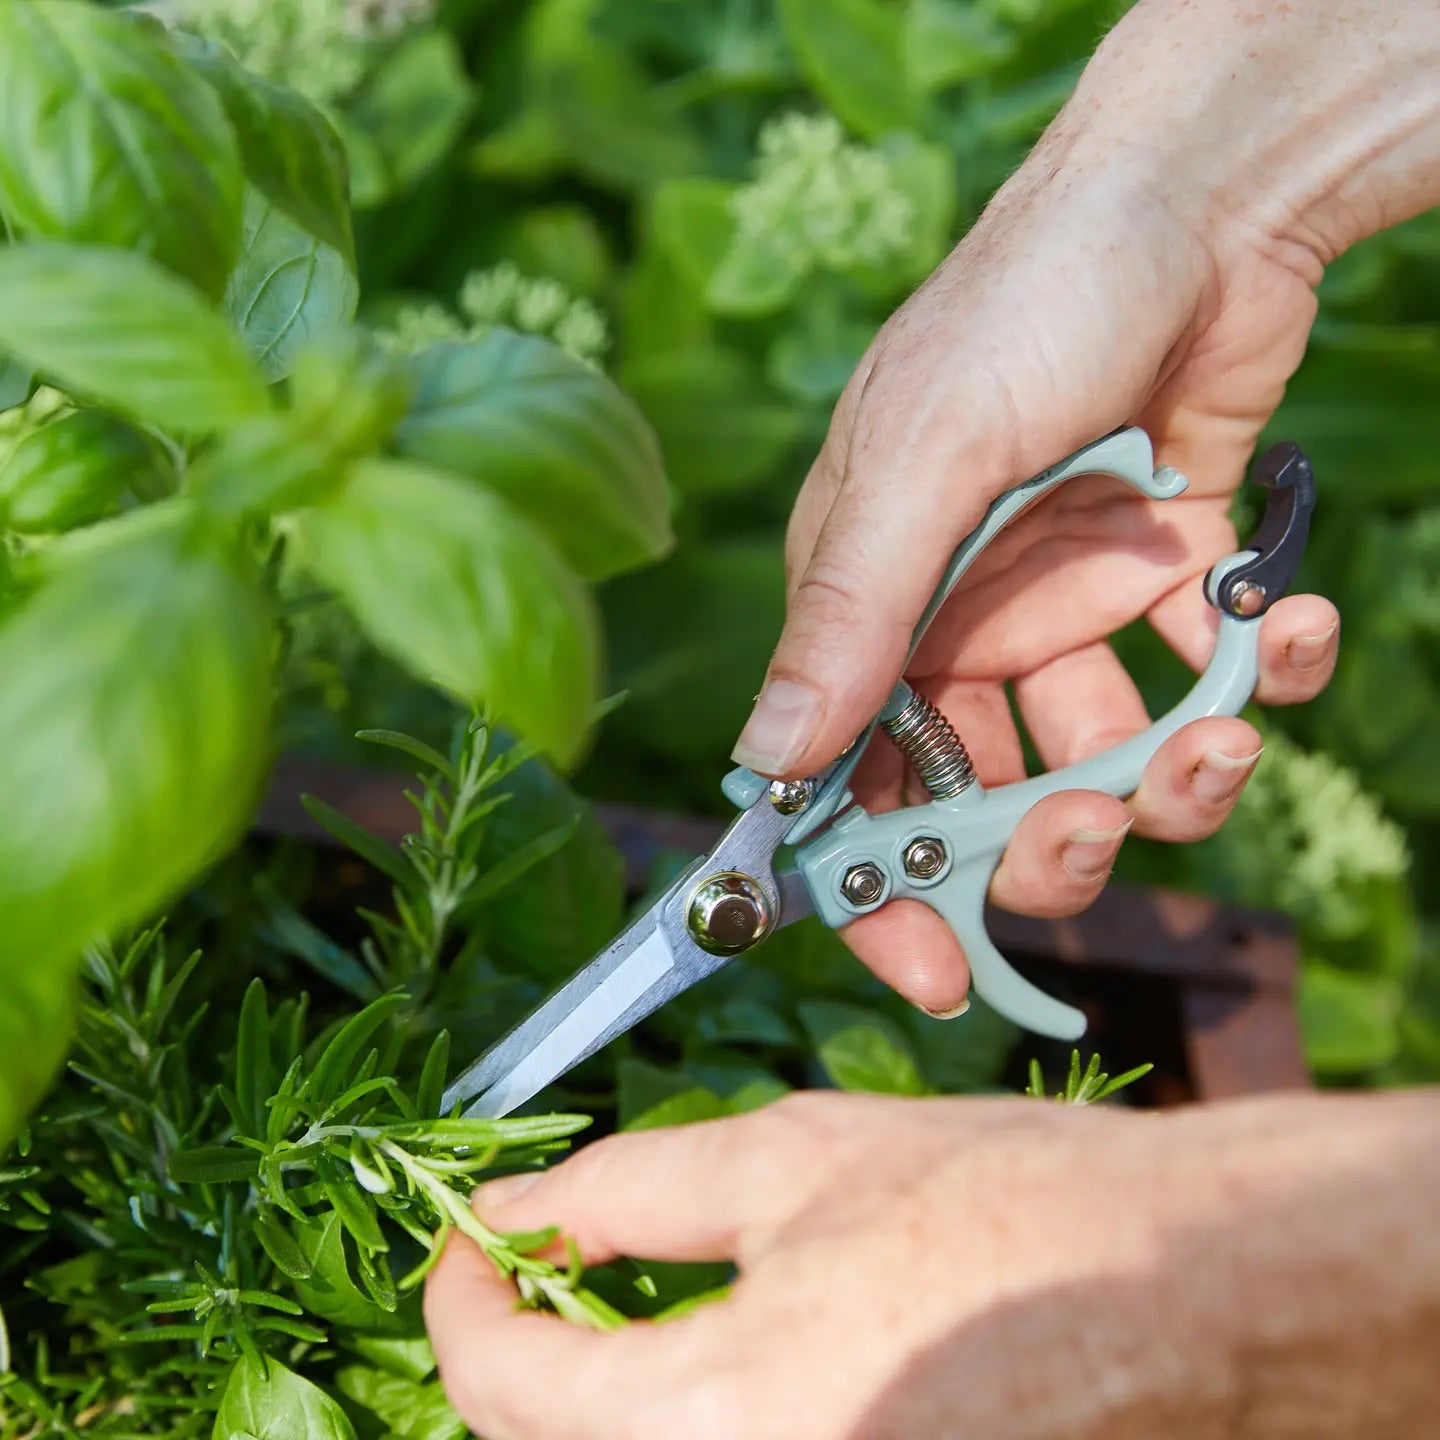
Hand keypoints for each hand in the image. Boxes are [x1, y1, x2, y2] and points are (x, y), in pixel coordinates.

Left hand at [425, 1089, 1439, 1439]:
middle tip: (537, 1267)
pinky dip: (678, 1420)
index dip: (464, 1300)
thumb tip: (516, 1211)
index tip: (466, 1241)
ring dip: (594, 1402)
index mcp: (719, 1420)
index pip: (510, 1386)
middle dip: (520, 1360)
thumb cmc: (999, 1201)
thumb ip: (629, 1190)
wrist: (1183, 1288)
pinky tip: (709, 1356)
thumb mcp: (792, 1158)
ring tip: (611, 1309)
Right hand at [730, 0, 1439, 1015]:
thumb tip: (767, 763)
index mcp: (871, 604)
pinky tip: (1280, 621)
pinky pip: (1205, 673)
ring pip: (1108, 757)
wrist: (1198, 197)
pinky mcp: (1163, 580)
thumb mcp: (926, 456)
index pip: (848, 784)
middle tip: (1101, 822)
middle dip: (1050, 839)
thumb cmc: (1030, 305)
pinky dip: (1258, 671)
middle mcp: (958, 621)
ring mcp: (1063, 605)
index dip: (879, 893)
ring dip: (1177, 772)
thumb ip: (850, 614)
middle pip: (984, 798)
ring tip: (1230, 729)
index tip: (933, 980)